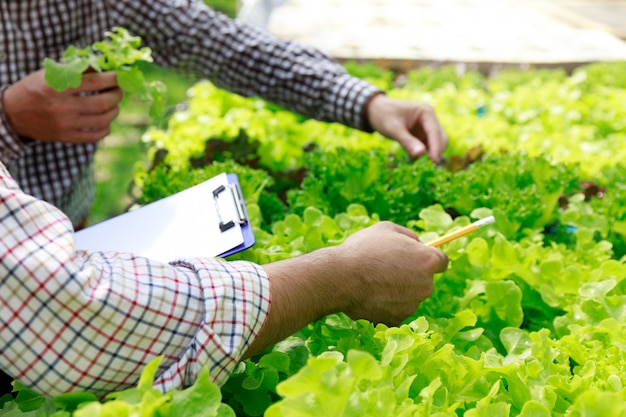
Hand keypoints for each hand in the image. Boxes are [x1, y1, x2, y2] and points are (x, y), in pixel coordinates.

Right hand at [2, 69, 122, 143]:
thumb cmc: (34, 89)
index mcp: (57, 87)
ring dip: (114, 111)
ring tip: (114, 105)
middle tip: (119, 91)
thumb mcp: (49, 73)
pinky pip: (95, 136)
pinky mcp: (66, 137)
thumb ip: (75, 70)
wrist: (12, 113)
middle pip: (103, 103)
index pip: (94, 82)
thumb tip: (102, 66)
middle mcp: (62, 107)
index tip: (118, 76)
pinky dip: (106, 128)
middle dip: (117, 95)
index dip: (112, 78)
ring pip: (103, 120)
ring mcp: (65, 125)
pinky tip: (106, 121)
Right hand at [243, 221, 447, 356]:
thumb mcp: (387, 229)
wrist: (341, 278)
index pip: (442, 261)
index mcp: (428, 261)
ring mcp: (412, 305)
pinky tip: (370, 294)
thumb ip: (408, 236)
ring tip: (374, 280)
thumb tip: (418, 243)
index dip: (429, 258)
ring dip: (398, 289)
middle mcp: (426, 286)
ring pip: (409, 296)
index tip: (417, 258)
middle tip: (387, 267)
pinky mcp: (397, 319)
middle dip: (411, 274)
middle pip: (425, 280)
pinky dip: (386, 303)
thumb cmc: (363, 249)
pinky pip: (395, 309)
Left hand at [367, 94, 447, 162]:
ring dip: (430, 154)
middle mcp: (430, 119)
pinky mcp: (422, 135)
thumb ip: (407, 141)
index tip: (434, 162)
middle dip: (436, 151)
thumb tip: (420, 154)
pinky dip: (424, 155)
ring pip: (436, 144)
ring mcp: (427, 127)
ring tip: (419, 164)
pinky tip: (415, 161)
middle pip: (440, 138)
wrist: (375, 111)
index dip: (436, 147)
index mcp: (426, 112)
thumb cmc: (383, 116)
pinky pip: (428, 147)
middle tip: (427, 166)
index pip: (435, 132)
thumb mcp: (394, 129)